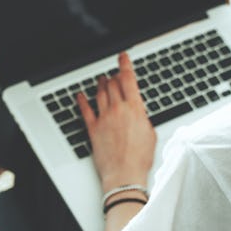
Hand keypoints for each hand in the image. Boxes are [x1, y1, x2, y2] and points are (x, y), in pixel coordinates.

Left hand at [77, 52, 156, 191]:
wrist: (125, 174)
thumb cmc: (141, 158)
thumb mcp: (151, 133)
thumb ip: (143, 117)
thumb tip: (138, 112)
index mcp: (134, 109)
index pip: (128, 79)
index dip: (125, 65)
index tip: (122, 56)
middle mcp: (118, 109)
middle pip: (113, 84)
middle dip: (114, 76)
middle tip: (115, 73)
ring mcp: (104, 118)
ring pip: (100, 94)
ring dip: (100, 84)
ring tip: (101, 80)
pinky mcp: (93, 129)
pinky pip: (85, 110)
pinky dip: (82, 101)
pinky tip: (80, 95)